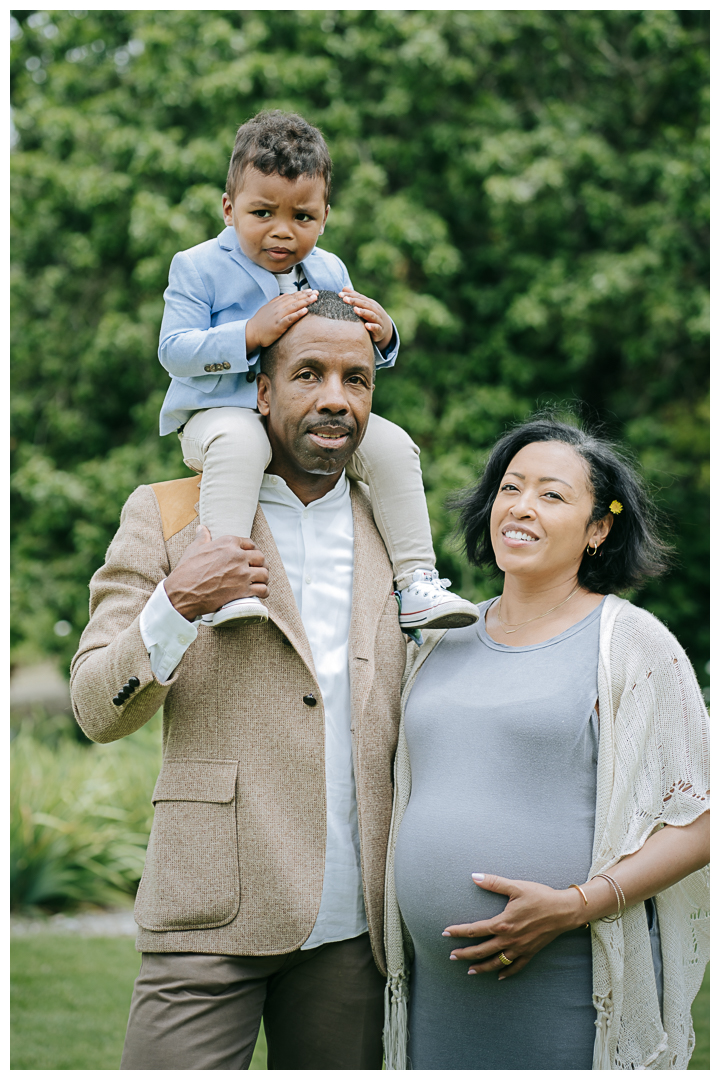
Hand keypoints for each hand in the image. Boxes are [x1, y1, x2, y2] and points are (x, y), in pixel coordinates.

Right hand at [164, 525, 268, 620]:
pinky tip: (260, 593)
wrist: (182, 592)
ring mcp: (242, 574)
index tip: (250, 557)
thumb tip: (201, 528)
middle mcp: (238, 556)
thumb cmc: (186, 571)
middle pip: (260, 557)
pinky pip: (263, 590)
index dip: (252, 550)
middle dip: (260, 564)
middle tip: (257, 569)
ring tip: (260, 581)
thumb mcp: (193, 549)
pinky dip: (264, 592)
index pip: (250, 543)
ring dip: (263, 578)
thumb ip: (201, 537)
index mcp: (228, 543)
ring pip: (264, 573)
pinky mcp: (243, 590)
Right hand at [245, 290, 318, 352]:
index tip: (311, 290)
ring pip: (294, 307)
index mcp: (276, 304)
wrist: (251, 332)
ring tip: (314, 299)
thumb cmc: (260, 322)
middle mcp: (278, 308)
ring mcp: (278, 316)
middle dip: (306, 295)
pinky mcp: (278, 325)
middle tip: (316, 293)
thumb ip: (277, 301)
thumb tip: (286, 294)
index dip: (302, 293)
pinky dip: (298, 314)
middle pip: (294, 300)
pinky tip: (305, 311)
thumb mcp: (267, 308)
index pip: (291, 296)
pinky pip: (290, 318)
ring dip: (305, 302)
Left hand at [339, 286, 393, 350]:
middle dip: (355, 301)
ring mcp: (378, 319)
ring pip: (371, 315)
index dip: (350, 295)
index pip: (359, 297)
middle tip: (345, 300)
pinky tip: (366, 326)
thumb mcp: (364, 306)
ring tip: (355, 310)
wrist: (385, 329)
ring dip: (363, 312)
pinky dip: (372, 326)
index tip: (340, 295)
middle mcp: (375, 310)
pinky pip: (376, 328)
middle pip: (365, 304)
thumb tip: (343, 288)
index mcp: (369, 303)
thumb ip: (354, 298)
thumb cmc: (371, 316)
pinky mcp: (380, 330)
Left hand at [442, 873, 582, 979]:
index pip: (475, 930)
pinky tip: (499, 976)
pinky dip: (506, 972)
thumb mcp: (516, 886)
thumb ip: (493, 882)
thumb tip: (474, 876)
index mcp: (503, 924)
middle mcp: (509, 940)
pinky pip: (516, 967)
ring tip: (469, 971)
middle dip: (465, 954)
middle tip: (452, 956)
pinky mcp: (530, 953)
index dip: (458, 932)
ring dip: (481, 967)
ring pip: (496, 962)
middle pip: (481, 950)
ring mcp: (520, 948)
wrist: (564, 910)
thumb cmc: (540, 896)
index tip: (445, 933)